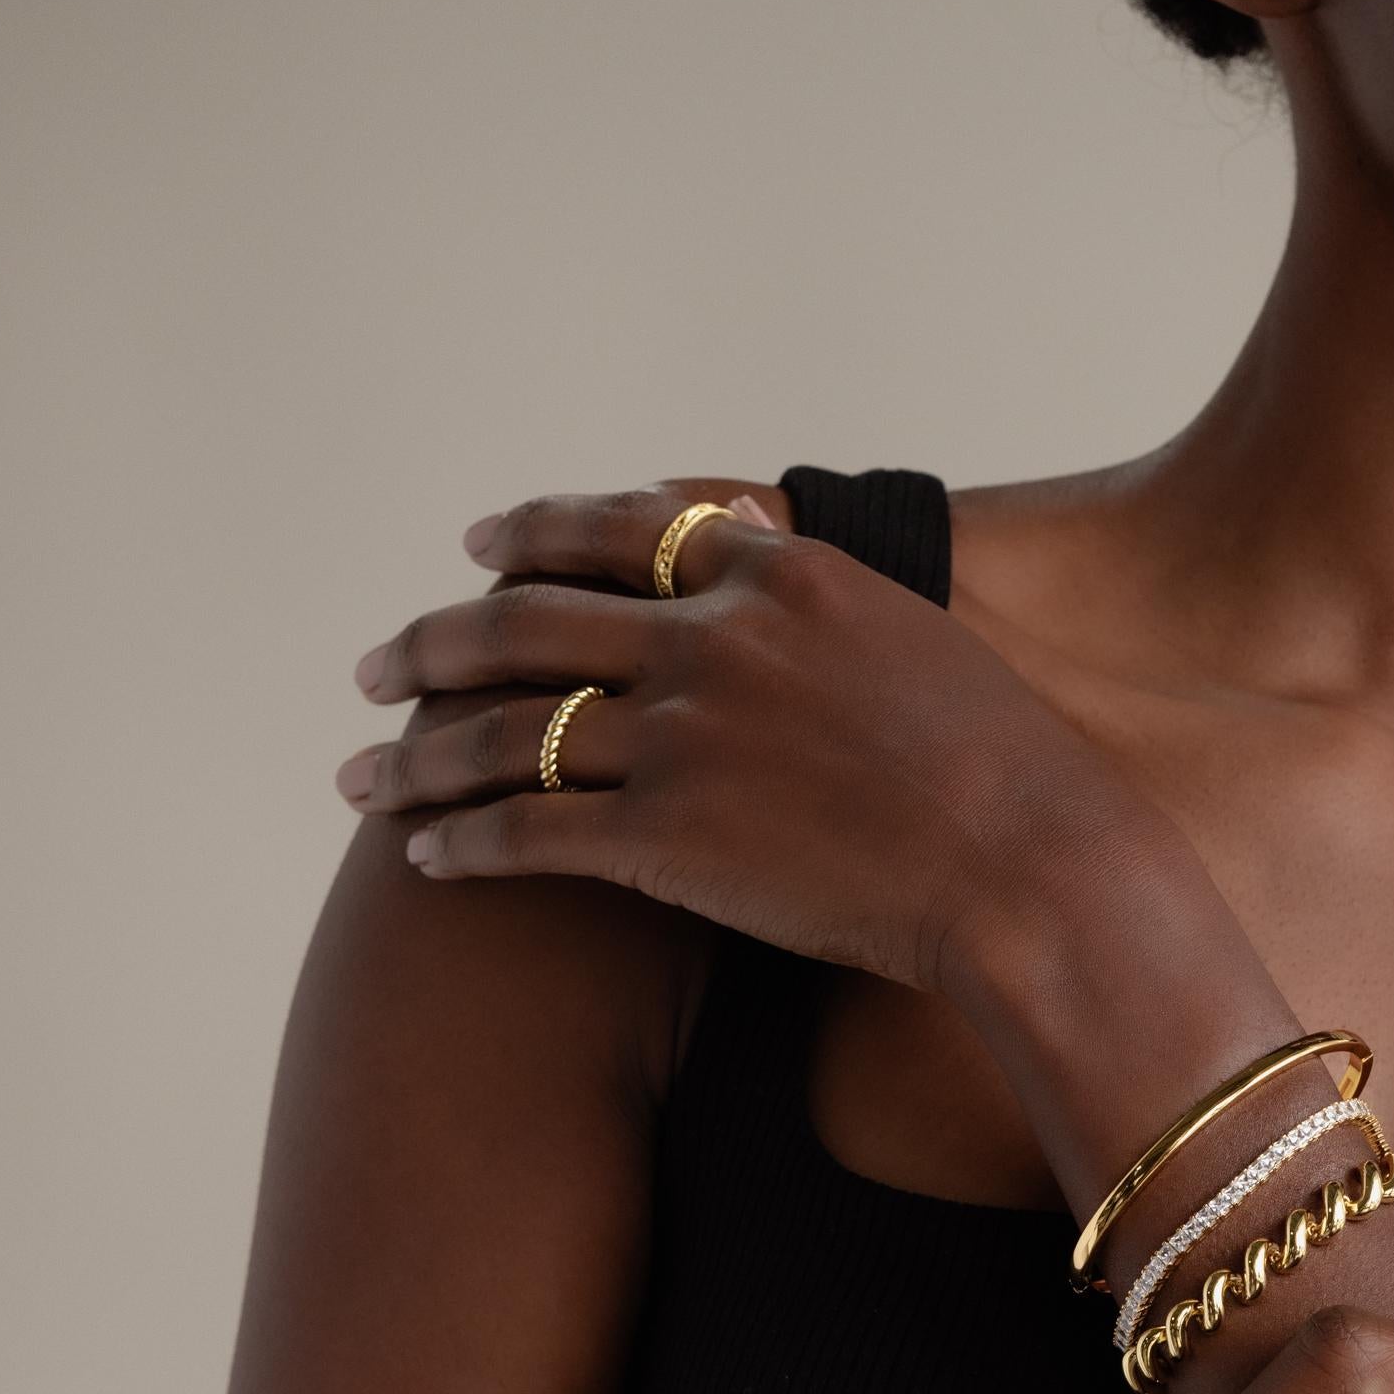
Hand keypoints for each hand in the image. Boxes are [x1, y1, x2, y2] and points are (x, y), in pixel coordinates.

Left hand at [334, 479, 1141, 991]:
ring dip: (417, 756)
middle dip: (437, 644)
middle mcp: (713, 637)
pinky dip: (462, 842)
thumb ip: (832, 613)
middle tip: (376, 666)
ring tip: (361, 779)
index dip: (536, 533)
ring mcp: (682, 734)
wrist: (1032, 865)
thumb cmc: (1008, 770)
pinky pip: (527, 831)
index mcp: (780, 574)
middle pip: (529, 620)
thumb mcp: (922, 641)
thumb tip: (796, 602)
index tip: (480, 544)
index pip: (622, 529)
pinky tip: (427, 858)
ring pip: (504, 732)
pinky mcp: (663, 835)